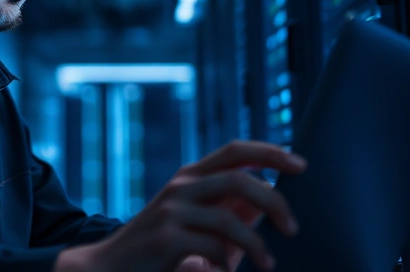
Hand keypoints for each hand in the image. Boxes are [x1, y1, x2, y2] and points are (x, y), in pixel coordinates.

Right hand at [54, 140, 305, 271]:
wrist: (109, 268)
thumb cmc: (160, 250)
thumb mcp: (197, 224)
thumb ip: (230, 211)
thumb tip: (269, 200)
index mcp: (190, 177)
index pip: (235, 151)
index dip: (270, 153)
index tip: (300, 165)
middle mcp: (181, 186)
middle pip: (239, 178)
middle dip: (274, 201)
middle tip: (293, 228)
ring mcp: (171, 211)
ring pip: (231, 218)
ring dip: (257, 245)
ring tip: (269, 264)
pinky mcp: (165, 239)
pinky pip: (213, 247)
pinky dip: (228, 263)